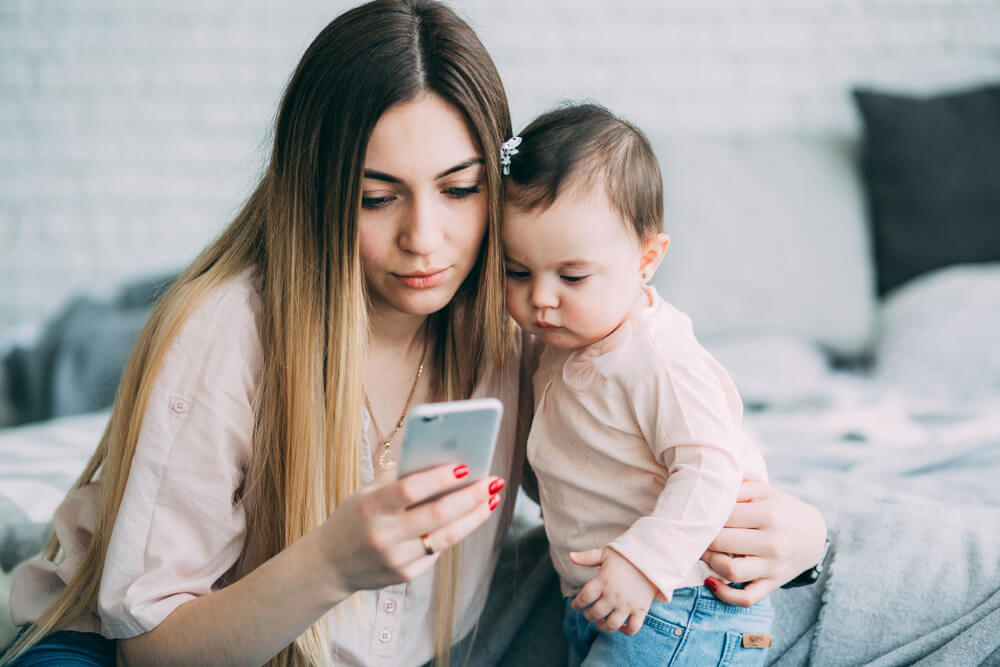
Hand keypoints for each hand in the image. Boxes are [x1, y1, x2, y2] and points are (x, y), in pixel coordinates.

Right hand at [311, 464, 502, 595]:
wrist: (330, 564)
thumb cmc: (356, 516)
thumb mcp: (367, 493)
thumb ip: (401, 478)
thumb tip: (445, 459)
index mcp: (370, 506)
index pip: (410, 489)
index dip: (439, 478)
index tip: (466, 466)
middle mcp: (382, 535)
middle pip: (437, 515)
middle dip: (470, 497)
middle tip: (493, 481)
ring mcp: (395, 559)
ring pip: (446, 537)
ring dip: (474, 517)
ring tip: (492, 499)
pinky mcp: (404, 576)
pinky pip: (437, 550)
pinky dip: (455, 531)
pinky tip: (470, 517)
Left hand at [568, 547, 660, 635]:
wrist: (652, 557)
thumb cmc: (627, 555)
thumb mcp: (605, 553)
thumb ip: (587, 557)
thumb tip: (570, 556)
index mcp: (602, 582)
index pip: (584, 598)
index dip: (577, 604)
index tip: (575, 606)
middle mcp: (613, 596)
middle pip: (595, 613)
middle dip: (588, 616)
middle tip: (588, 613)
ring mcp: (627, 605)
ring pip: (611, 625)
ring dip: (603, 627)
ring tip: (600, 623)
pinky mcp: (640, 610)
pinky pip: (633, 628)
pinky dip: (626, 631)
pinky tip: (622, 628)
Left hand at [701, 480, 826, 606]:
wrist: (813, 535)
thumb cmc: (781, 509)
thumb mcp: (765, 491)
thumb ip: (738, 486)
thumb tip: (708, 487)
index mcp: (769, 514)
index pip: (724, 516)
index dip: (705, 515)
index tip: (697, 514)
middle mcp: (772, 543)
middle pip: (722, 543)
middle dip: (702, 538)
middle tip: (695, 532)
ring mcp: (772, 567)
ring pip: (731, 571)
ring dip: (710, 562)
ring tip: (705, 552)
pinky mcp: (772, 584)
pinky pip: (746, 598)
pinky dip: (725, 594)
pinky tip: (711, 581)